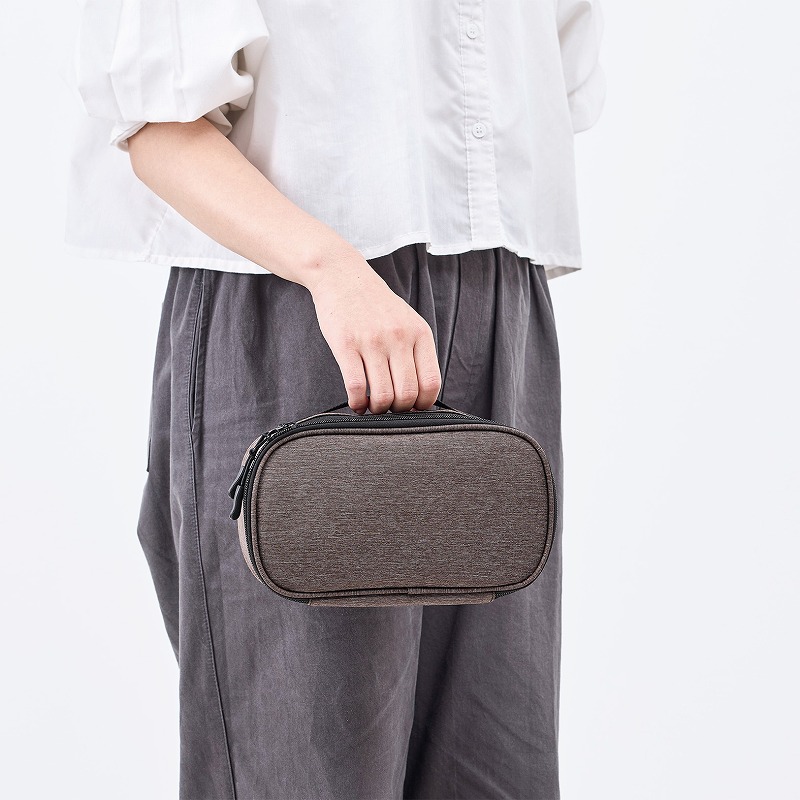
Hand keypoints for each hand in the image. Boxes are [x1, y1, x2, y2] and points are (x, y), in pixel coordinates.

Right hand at [306, 249, 441, 414]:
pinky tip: (356, 403)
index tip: (413, 409)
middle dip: (398, 410)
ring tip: (372, 406)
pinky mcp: (345, 345)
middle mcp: (398, 337)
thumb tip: (419, 394)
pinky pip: (355, 387)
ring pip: (382, 395)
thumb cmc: (375, 304)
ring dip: (377, 410)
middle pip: (407, 394)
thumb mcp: (407, 321)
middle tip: (389, 408)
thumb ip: (415, 352)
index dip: (423, 405)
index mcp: (419, 333)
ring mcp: (372, 341)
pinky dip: (356, 403)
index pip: (431, 382)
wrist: (342, 275)